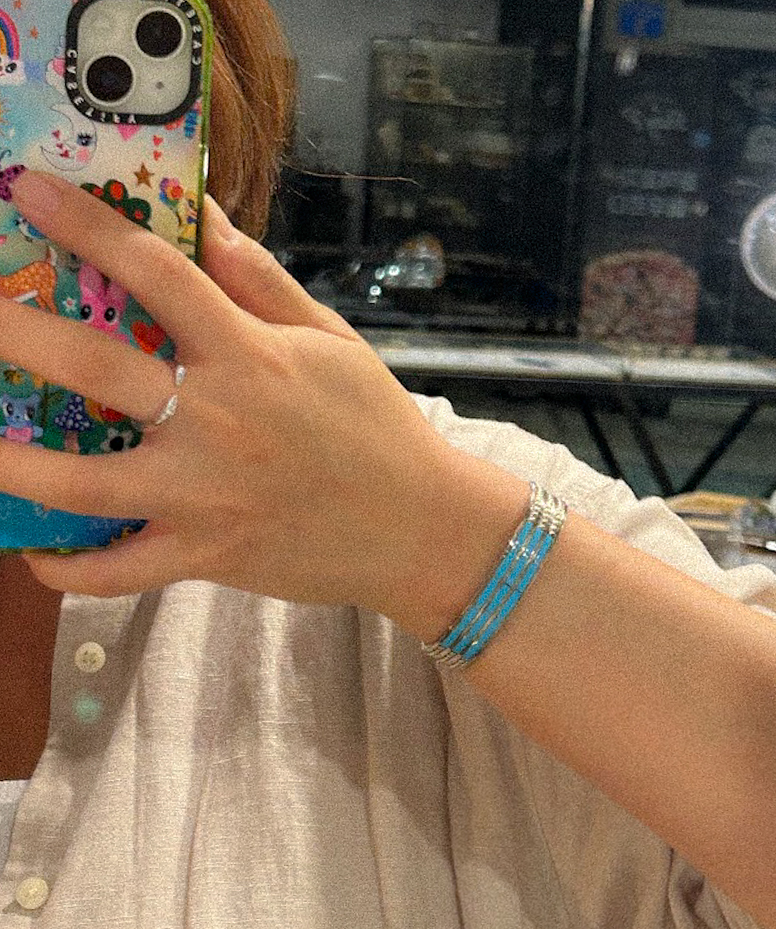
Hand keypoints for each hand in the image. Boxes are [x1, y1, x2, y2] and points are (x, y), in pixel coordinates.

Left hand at [0, 170, 525, 631]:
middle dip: (18, 333)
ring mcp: (205, 496)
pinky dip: (73, 571)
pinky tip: (36, 557)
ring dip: (16, 465)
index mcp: (250, 357)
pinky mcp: (206, 555)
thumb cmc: (378, 428)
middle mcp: (217, 422)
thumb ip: (260, 282)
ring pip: (86, 485)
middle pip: (97, 369)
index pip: (160, 274)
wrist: (420, 529)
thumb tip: (203, 217)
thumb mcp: (330, 341)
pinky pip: (122, 573)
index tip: (32, 192)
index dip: (90, 226)